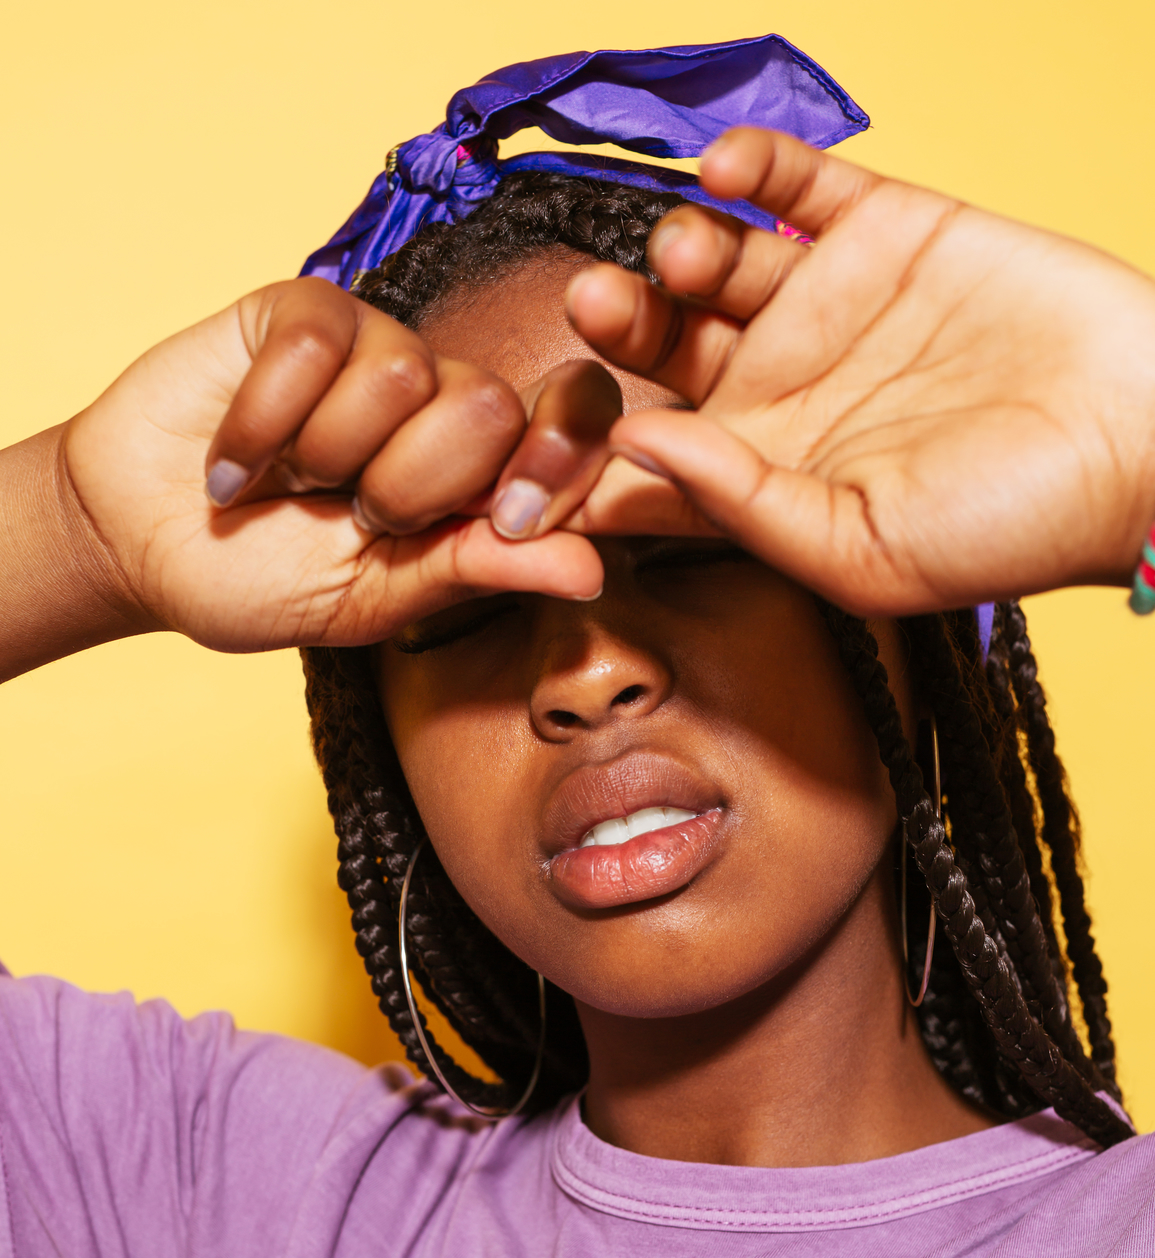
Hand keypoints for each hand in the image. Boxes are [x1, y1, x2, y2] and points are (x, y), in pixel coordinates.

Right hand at [57, 279, 619, 660]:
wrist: (139, 547)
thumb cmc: (262, 580)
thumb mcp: (375, 599)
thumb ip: (477, 571)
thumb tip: (593, 570)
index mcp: (480, 479)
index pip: (573, 431)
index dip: (558, 463)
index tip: (506, 518)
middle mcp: (442, 402)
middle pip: (489, 405)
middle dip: (410, 486)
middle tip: (352, 515)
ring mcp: (374, 348)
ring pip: (405, 373)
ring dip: (328, 456)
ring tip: (289, 481)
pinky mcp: (303, 312)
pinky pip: (317, 344)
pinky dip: (263, 423)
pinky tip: (235, 461)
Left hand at [566, 128, 1154, 615]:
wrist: (1142, 440)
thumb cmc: (1012, 526)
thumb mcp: (861, 549)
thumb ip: (743, 504)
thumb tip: (636, 448)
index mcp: (762, 479)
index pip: (644, 462)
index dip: (579, 454)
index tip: (527, 449)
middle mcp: (781, 390)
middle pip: (660, 351)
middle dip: (615, 331)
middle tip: (594, 308)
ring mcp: (829, 305)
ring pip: (713, 263)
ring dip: (676, 250)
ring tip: (683, 254)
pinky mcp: (883, 232)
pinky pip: (797, 186)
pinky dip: (753, 169)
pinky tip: (726, 174)